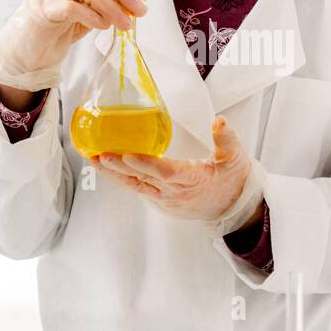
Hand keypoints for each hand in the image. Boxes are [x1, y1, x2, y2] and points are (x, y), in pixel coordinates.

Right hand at [0, 0, 147, 89]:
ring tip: (126, 24)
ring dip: (111, 7)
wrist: (27, 48)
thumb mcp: (89, 12)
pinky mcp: (43, 10)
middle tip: (141, 10)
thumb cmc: (59, 28)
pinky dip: (91, 16)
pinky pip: (71, 8)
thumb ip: (110, 3)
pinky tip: (103, 26)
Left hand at [91, 116, 264, 232]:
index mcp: (193, 179)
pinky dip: (123, 179)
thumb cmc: (233, 181)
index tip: (127, 154)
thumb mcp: (236, 158)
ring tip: (94, 159)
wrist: (234, 209)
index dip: (145, 163)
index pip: (165, 171)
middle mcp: (175, 193)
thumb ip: (227, 139)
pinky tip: (109, 168)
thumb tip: (219, 122)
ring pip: (136, 186)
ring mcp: (166, 201)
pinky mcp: (162, 204)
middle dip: (118, 167)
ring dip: (114, 174)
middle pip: (143, 179)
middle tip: (98, 155)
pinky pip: (139, 190)